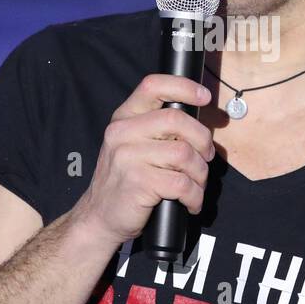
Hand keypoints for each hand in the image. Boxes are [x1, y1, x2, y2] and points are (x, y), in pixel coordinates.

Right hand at [72, 74, 214, 249]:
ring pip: (184, 154)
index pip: (153, 86)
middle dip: (203, 140)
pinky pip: (182, 183)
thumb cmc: (125, 182)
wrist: (99, 218)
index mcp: (124, 118)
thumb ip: (157, 129)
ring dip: (200, 173)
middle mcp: (122, 133)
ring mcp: (128, 157)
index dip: (184, 87)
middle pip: (177, 120)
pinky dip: (194, 196)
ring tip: (196, 185)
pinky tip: (190, 203)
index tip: (204, 97)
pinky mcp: (137, 182)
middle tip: (206, 158)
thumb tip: (199, 123)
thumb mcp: (132, 146)